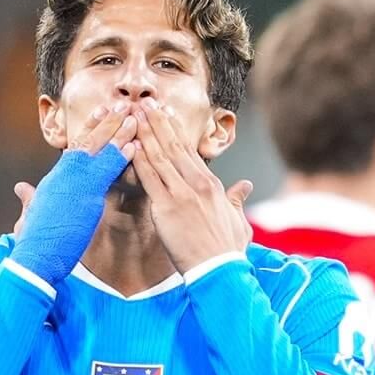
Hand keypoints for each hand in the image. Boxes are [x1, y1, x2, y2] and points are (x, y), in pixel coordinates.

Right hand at [6, 104, 137, 284]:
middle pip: (87, 141)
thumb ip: (29, 198)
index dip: (89, 129)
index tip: (101, 113)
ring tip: (133, 115)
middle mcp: (64, 174)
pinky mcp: (85, 193)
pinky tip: (134, 143)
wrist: (35, 256)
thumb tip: (20, 188)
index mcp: (55, 178)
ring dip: (117, 131)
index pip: (76, 148)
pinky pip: (108, 169)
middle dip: (105, 122)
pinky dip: (121, 155)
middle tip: (120, 105)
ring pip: (98, 149)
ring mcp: (74, 180)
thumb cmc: (34, 240)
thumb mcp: (31, 214)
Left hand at [127, 102, 251, 273]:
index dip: (174, 131)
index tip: (165, 115)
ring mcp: (181, 193)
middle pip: (174, 146)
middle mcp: (197, 183)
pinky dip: (138, 158)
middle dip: (158, 122)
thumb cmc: (227, 251)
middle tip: (145, 103)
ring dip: (146, 133)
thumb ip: (237, 200)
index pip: (189, 151)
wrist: (219, 270)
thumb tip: (245, 186)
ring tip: (135, 114)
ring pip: (160, 156)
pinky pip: (149, 177)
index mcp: (212, 185)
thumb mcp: (239, 221)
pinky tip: (129, 144)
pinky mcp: (166, 207)